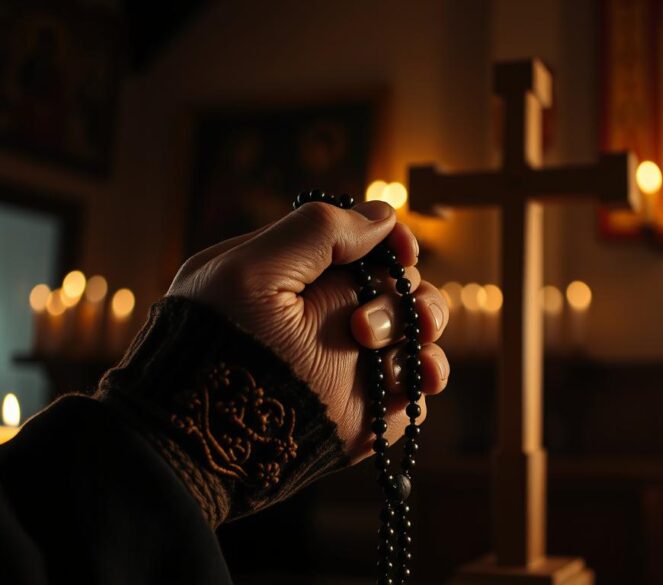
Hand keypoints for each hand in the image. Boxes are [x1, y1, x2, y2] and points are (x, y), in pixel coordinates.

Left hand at [167, 201, 449, 463]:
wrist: (210, 441)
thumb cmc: (219, 349)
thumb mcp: (252, 271)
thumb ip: (317, 232)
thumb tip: (383, 216)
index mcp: (303, 276)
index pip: (365, 245)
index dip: (393, 243)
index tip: (403, 254)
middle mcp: (333, 315)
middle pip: (402, 285)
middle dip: (406, 293)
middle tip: (376, 322)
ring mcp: (354, 362)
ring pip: (418, 331)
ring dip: (423, 327)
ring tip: (394, 349)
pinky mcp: (370, 408)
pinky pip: (416, 384)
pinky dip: (426, 375)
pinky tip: (420, 377)